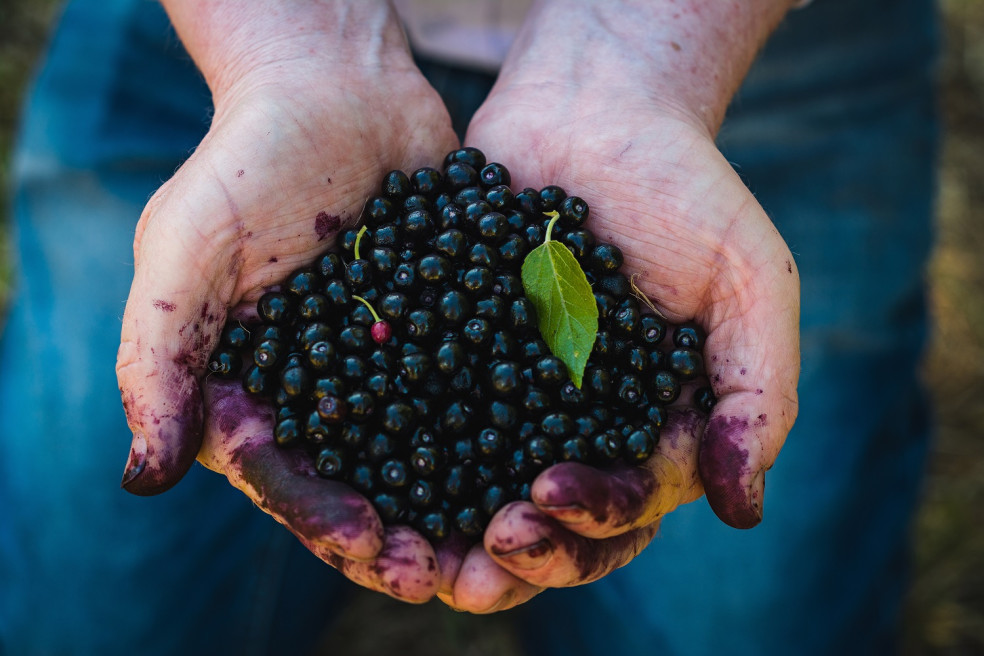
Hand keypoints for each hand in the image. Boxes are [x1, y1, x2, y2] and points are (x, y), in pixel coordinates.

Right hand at [115, 3, 459, 601]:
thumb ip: (162, 357)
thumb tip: (143, 477)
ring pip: (430, 451)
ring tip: (505, 535)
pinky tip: (548, 454)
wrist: (335, 87)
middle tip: (451, 571)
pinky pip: (480, 387)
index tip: (371, 544)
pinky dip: (509, 424)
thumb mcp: (185, 250)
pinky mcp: (450, 331)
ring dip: (464, 501)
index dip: (324, 518)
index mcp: (257, 392)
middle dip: (405, 532)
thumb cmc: (246, 160)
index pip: (286, 476)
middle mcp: (328, 392)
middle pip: (365, 481)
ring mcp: (394, 365)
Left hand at [436, 0, 799, 610]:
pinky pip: (424, 416)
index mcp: (650, 428)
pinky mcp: (453, 358)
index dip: (591, 519)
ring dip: (449, 528)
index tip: (546, 497)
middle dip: (518, 552)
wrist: (595, 112)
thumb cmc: (685, 191)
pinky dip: (399, 450)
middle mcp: (577, 427)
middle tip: (479, 557)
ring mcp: (511, 397)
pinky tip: (366, 467)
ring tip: (413, 548)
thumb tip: (742, 509)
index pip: (627, 505)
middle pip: (549, 520)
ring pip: (479, 488)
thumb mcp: (747, 283)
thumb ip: (757, 392)